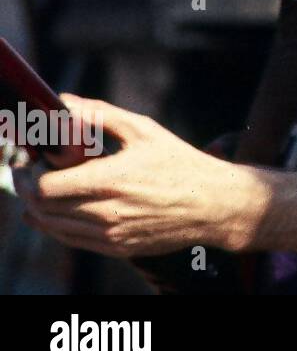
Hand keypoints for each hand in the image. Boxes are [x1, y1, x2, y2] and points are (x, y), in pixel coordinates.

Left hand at [13, 95, 259, 257]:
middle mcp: (107, 212)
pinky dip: (57, 225)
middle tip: (31, 171)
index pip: (45, 187)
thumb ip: (100, 114)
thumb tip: (65, 102)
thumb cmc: (181, 162)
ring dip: (39, 209)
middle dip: (29, 189)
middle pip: (44, 208)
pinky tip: (58, 211)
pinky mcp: (117, 248)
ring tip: (42, 189)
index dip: (30, 174)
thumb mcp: (145, 130)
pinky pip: (72, 240)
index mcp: (111, 180)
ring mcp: (111, 234)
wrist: (213, 203)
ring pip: (54, 227)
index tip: (32, 159)